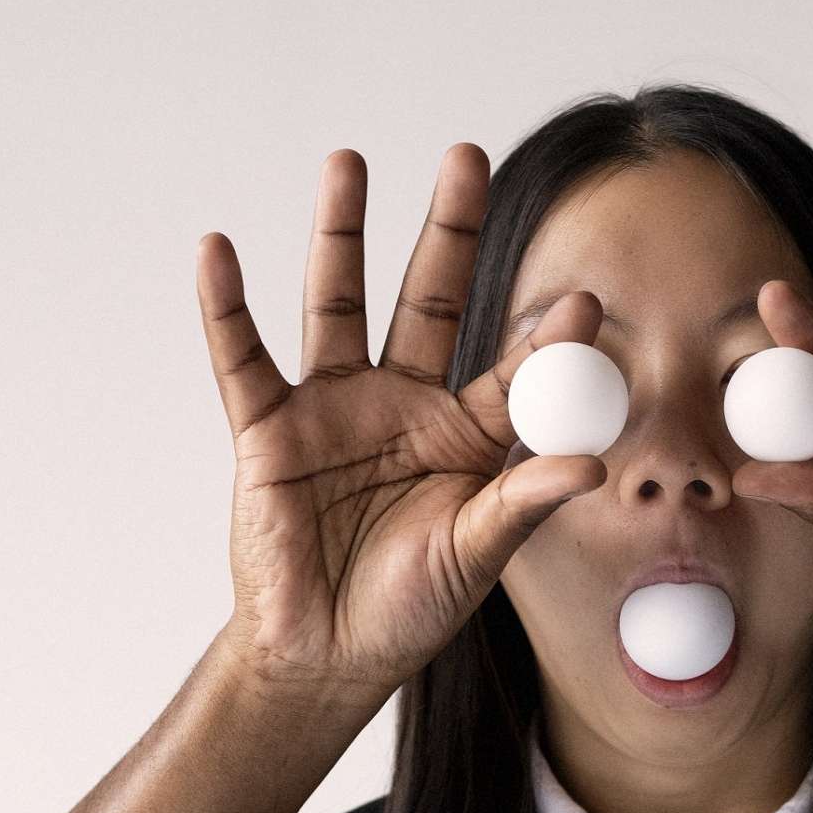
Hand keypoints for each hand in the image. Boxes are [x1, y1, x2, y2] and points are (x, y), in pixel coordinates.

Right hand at [198, 148, 607, 697]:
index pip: (509, 366)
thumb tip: (593, 461)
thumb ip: (526, 501)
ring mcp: (332, 408)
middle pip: (426, 297)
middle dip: (446, 231)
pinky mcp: (267, 429)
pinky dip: (226, 307)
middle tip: (468, 156)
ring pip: (337, 303)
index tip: (581, 301)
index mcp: (464, 433)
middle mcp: (400, 403)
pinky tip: (219, 249)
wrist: (325, 656)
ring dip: (341, 234)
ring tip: (350, 162)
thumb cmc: (408, 609)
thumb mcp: (478, 556)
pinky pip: (243, 357)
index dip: (542, 335)